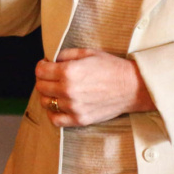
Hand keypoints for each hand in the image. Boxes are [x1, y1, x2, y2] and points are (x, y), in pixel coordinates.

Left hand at [34, 48, 154, 127]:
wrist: (132, 87)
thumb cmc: (111, 67)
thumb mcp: (88, 52)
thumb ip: (66, 54)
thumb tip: (52, 59)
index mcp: (68, 72)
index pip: (40, 71)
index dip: (42, 66)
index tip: (46, 65)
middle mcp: (68, 90)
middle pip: (41, 87)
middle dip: (44, 79)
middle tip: (52, 76)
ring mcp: (73, 107)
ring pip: (46, 103)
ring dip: (48, 95)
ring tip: (57, 90)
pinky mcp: (80, 119)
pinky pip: (56, 120)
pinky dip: (54, 112)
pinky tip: (60, 105)